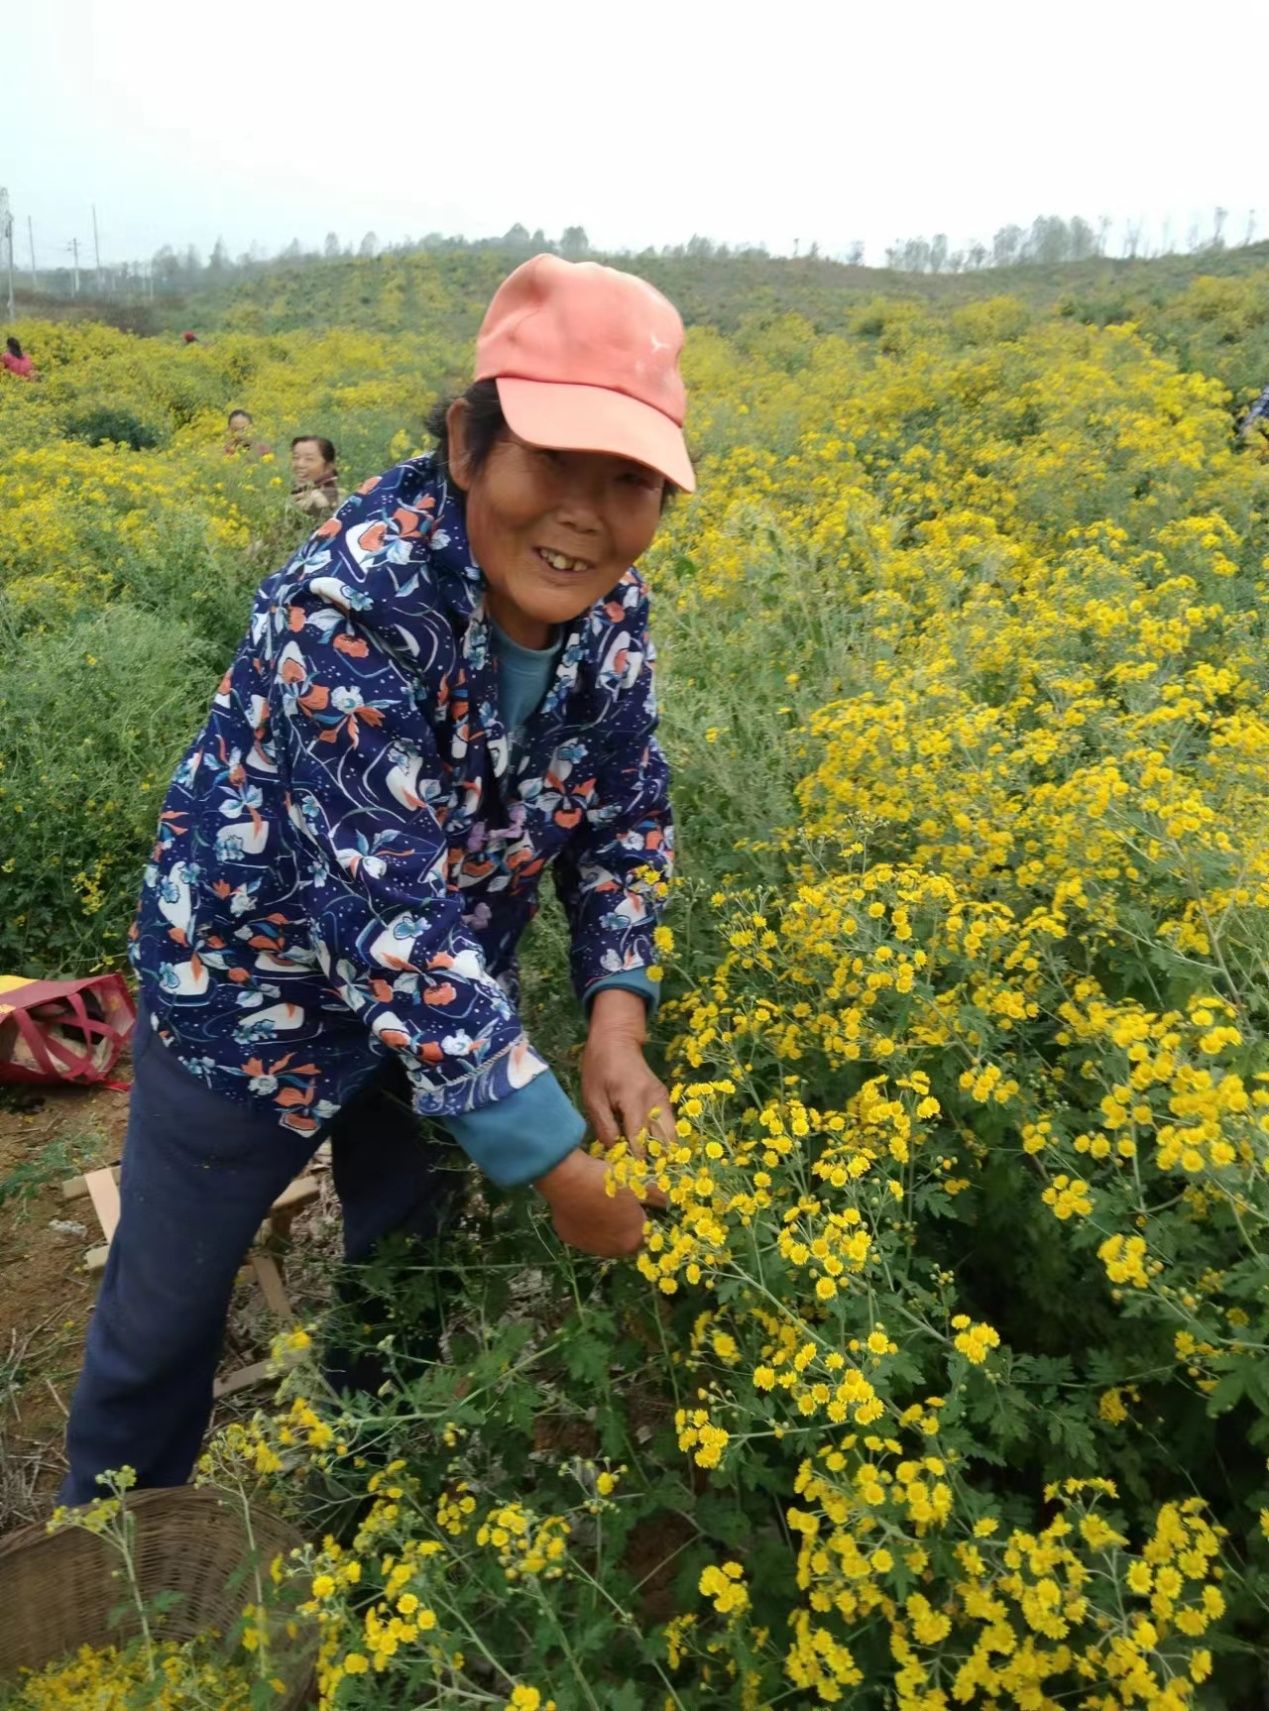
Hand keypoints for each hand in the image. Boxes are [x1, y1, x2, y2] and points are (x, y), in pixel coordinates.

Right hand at [533, 1148, 648, 1257]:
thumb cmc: (610, 1182)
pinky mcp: (569, 1238)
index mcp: (631, 1240)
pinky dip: (583, 1223)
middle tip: (620, 1205)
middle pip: (622, 1241)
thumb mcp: (639, 1185)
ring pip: (601, 1239)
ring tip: (600, 1204)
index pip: (645, 1239)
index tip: (639, 1208)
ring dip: (604, 1228)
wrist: (570, 1180)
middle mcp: (611, 1251)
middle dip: (624, 1227)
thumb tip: (666, 1202)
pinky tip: (582, 1206)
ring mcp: (588, 1246)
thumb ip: (656, 1197)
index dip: (643, 1222)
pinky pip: (581, 1232)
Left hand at [581, 990, 676, 1168]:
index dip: (638, 1164)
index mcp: (634, 1099)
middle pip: (665, 1142)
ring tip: (656, 1177)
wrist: (617, 1039)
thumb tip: (615, 1153)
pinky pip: (669, 1127)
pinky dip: (665, 1144)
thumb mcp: (593, 1097)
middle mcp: (655, 1101)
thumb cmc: (599, 1067)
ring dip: (665, 1156)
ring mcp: (663, 1099)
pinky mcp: (665, 1099)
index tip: (634, 1183)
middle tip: (652, 1187)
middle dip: (659, 1165)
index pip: (641, 1140)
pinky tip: (657, 1158)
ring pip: (672, 1137)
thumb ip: (604, 1126)